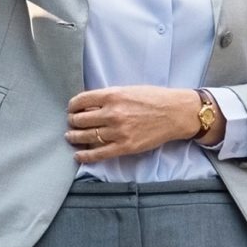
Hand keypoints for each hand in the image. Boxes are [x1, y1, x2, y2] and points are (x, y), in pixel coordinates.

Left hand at [66, 84, 204, 161]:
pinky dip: (85, 156)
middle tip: (71, 123)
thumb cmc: (153, 98)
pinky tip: (78, 155)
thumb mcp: (127, 90)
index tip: (71, 109)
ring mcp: (118, 132)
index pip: (80, 101)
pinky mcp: (125, 147)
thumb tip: (88, 106)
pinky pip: (99, 154)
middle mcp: (112, 113)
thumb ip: (108, 98)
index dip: (72, 106)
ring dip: (74, 137)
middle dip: (72, 122)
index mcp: (112, 96)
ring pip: (86, 136)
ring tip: (71, 137)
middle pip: (80, 119)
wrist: (175, 113)